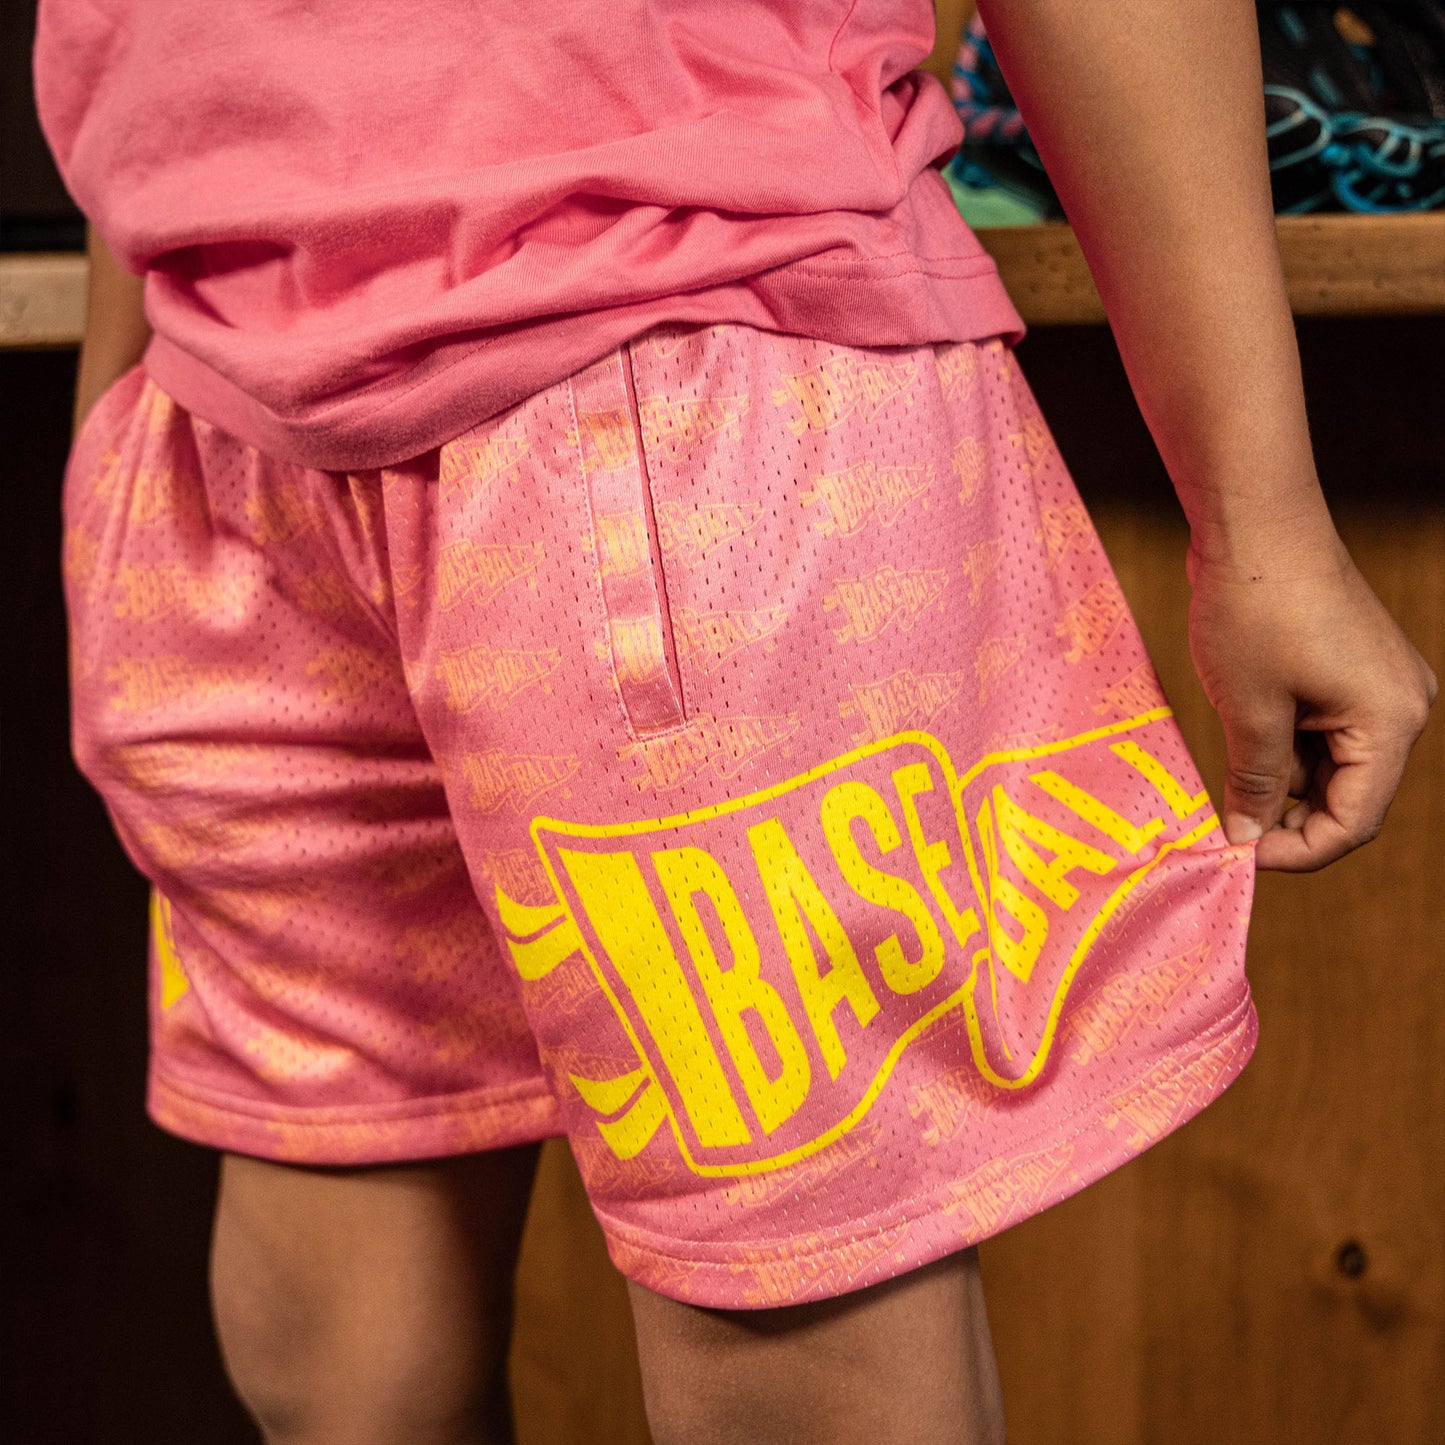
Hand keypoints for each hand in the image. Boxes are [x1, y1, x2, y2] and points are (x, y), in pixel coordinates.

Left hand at [1185, 535, 1436, 870]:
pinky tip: (1236, 732)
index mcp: (1390, 723)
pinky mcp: (1347, 668)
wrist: (1254, 523)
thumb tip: (1245, 839)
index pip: (1353, 822)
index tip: (1238, 857)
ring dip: (1275, 776)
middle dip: (1284, 815)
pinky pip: (1317, 730)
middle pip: (1346, 797)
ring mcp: (1376, 685)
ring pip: (1326, 765)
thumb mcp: (1248, 710)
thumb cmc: (1253, 610)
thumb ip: (1252, 782)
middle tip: (1223, 823)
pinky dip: (1278, 743)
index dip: (1296, 851)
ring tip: (1222, 762)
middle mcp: (1398, 707)